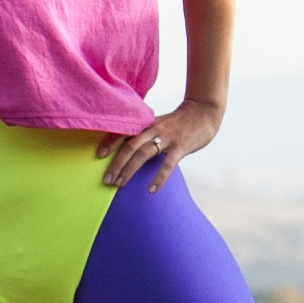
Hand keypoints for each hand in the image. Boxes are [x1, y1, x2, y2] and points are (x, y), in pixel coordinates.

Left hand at [101, 100, 222, 191]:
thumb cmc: (179, 122)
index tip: (99, 155)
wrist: (204, 112)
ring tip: (120, 184)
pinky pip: (167, 165)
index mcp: (147, 123)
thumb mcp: (159, 123)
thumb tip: (128, 151)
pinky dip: (159, 178)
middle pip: (129, 146)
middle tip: (106, 180)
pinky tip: (152, 190)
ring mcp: (167, 138)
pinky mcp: (181, 147)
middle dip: (116, 164)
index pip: (124, 131)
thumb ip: (145, 133)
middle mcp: (154, 129)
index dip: (110, 142)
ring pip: (143, 154)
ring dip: (129, 170)